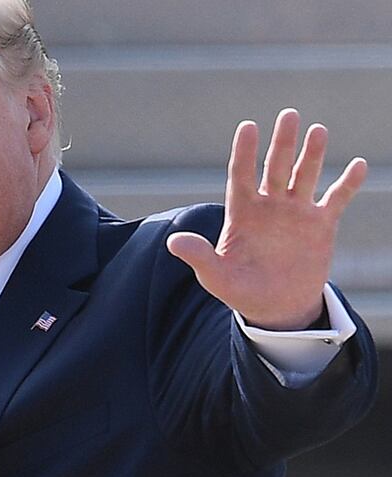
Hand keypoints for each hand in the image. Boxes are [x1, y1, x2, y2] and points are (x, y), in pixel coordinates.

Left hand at [166, 108, 366, 330]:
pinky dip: (347, 183)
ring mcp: (296, 212)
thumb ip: (198, 256)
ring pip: (304, 175)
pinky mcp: (321, 224)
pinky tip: (358, 165)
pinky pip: (336, 198)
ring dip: (312, 154)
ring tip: (317, 130)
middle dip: (282, 142)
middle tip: (288, 114)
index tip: (248, 126)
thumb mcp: (215, 276)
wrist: (275, 307)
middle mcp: (269, 205)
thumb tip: (172, 242)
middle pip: (275, 166)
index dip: (244, 151)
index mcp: (242, 211)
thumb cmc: (240, 289)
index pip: (241, 174)